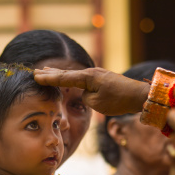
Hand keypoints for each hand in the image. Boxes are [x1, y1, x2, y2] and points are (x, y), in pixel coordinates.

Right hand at [34, 67, 149, 115]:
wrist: (138, 95)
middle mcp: (90, 73)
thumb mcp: (97, 104)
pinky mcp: (100, 79)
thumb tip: (85, 93)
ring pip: (72, 74)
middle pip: (66, 73)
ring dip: (59, 73)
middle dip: (50, 73)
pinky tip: (67, 76)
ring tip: (46, 70)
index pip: (64, 78)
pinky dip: (69, 76)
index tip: (36, 77)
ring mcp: (96, 75)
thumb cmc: (118, 100)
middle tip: (35, 72)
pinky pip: (80, 77)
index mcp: (87, 78)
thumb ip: (86, 98)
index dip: (49, 79)